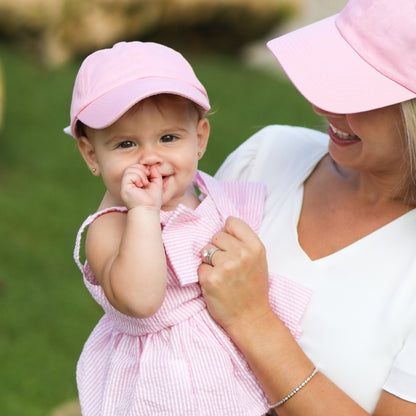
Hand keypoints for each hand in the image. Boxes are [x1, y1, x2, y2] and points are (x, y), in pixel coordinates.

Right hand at [120, 164, 162, 209]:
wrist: (148, 210)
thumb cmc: (153, 201)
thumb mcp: (157, 184)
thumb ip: (155, 174)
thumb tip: (152, 165)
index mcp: (136, 182)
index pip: (137, 167)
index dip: (144, 168)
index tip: (150, 175)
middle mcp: (129, 183)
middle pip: (133, 166)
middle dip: (143, 169)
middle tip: (147, 179)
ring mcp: (125, 185)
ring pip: (130, 169)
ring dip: (140, 174)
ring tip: (144, 183)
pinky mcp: (124, 187)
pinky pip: (129, 174)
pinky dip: (137, 177)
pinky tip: (140, 185)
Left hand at [198, 216, 271, 333]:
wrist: (251, 318)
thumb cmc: (253, 289)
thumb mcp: (258, 260)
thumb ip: (244, 242)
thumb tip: (222, 227)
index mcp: (255, 247)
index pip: (232, 222)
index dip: (227, 233)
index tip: (230, 246)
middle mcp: (242, 254)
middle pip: (216, 236)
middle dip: (217, 249)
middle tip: (227, 266)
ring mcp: (226, 266)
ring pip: (205, 251)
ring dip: (209, 263)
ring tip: (222, 276)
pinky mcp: (211, 279)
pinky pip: (199, 267)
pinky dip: (204, 276)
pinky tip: (215, 285)